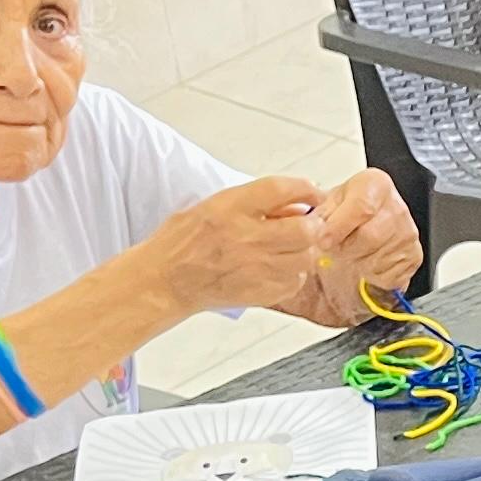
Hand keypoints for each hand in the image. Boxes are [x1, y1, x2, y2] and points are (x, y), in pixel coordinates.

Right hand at [154, 175, 337, 316]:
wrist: (166, 280)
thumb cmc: (184, 241)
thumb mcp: (212, 205)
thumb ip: (253, 201)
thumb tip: (295, 203)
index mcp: (229, 208)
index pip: (280, 189)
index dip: (306, 188)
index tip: (313, 192)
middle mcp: (245, 237)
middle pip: (305, 229)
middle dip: (313, 225)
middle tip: (309, 225)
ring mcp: (254, 268)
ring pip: (306, 258)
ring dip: (304, 251)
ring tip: (289, 248)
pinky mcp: (259, 292)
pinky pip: (295, 282)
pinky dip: (293, 274)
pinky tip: (278, 268)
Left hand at [300, 169, 421, 317]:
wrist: (373, 219)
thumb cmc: (350, 209)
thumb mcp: (331, 202)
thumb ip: (321, 214)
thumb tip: (313, 229)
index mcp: (376, 185)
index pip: (361, 208)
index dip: (338, 228)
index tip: (323, 241)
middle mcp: (397, 207)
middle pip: (369, 237)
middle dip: (346, 248)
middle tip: (337, 247)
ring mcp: (408, 233)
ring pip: (376, 259)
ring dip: (357, 262)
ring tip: (353, 251)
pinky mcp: (414, 256)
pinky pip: (388, 274)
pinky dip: (371, 274)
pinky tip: (368, 259)